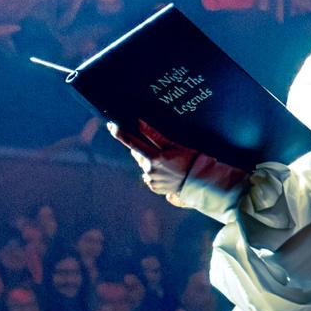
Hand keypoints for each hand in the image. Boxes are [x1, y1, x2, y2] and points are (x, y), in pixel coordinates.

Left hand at [126, 124, 242, 210]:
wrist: (199, 183)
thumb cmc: (189, 160)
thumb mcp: (174, 145)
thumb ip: (154, 135)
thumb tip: (140, 123)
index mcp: (154, 158)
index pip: (132, 142)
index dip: (120, 133)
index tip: (111, 125)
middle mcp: (149, 170)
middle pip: (138, 153)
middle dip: (143, 147)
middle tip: (159, 148)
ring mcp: (150, 180)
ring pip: (144, 164)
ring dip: (150, 160)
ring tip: (168, 162)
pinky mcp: (153, 187)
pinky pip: (149, 175)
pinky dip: (154, 170)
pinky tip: (166, 171)